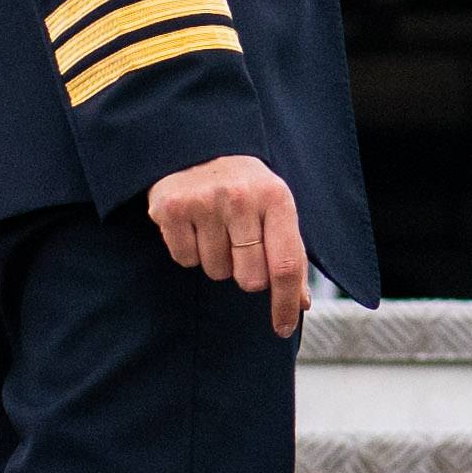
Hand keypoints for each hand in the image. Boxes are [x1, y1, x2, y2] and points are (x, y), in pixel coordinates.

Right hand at [145, 153, 317, 336]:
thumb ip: (289, 253)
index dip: (285, 303)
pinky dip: (190, 251)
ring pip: (216, 272)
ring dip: (217, 260)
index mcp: (276, 197)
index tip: (283, 328)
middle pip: (250, 278)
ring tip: (215, 227)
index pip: (286, 265)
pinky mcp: (171, 208)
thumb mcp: (275, 207)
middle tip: (239, 244)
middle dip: (246, 273)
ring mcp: (204, 202)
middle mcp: (241, 197)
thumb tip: (300, 304)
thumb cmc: (244, 184)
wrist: (196, 144)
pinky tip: (193, 225)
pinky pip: (185, 260)